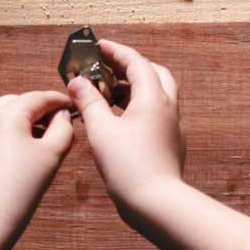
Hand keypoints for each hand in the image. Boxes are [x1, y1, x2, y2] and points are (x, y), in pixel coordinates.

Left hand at [0, 91, 74, 249]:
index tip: (71, 107)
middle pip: (17, 103)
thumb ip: (63, 128)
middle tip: (56, 123)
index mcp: (7, 114)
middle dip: (38, 109)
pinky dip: (4, 134)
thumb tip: (62, 115)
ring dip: (20, 121)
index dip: (58, 100)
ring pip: (0, 116)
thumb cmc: (23, 187)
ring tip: (39, 138)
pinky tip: (16, 152)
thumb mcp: (52, 154)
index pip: (38, 97)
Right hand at [68, 39, 185, 224]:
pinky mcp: (170, 142)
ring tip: (107, 93)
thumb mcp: (100, 130)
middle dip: (130, 67)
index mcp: (152, 98)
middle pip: (154, 74)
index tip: (98, 46)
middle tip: (107, 69)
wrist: (155, 202)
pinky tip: (119, 119)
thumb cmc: (128, 166)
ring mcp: (172, 126)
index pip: (136, 62)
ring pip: (157, 94)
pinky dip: (138, 106)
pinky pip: (156, 113)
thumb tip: (78, 82)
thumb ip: (88, 102)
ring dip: (134, 87)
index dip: (116, 52)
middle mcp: (167, 107)